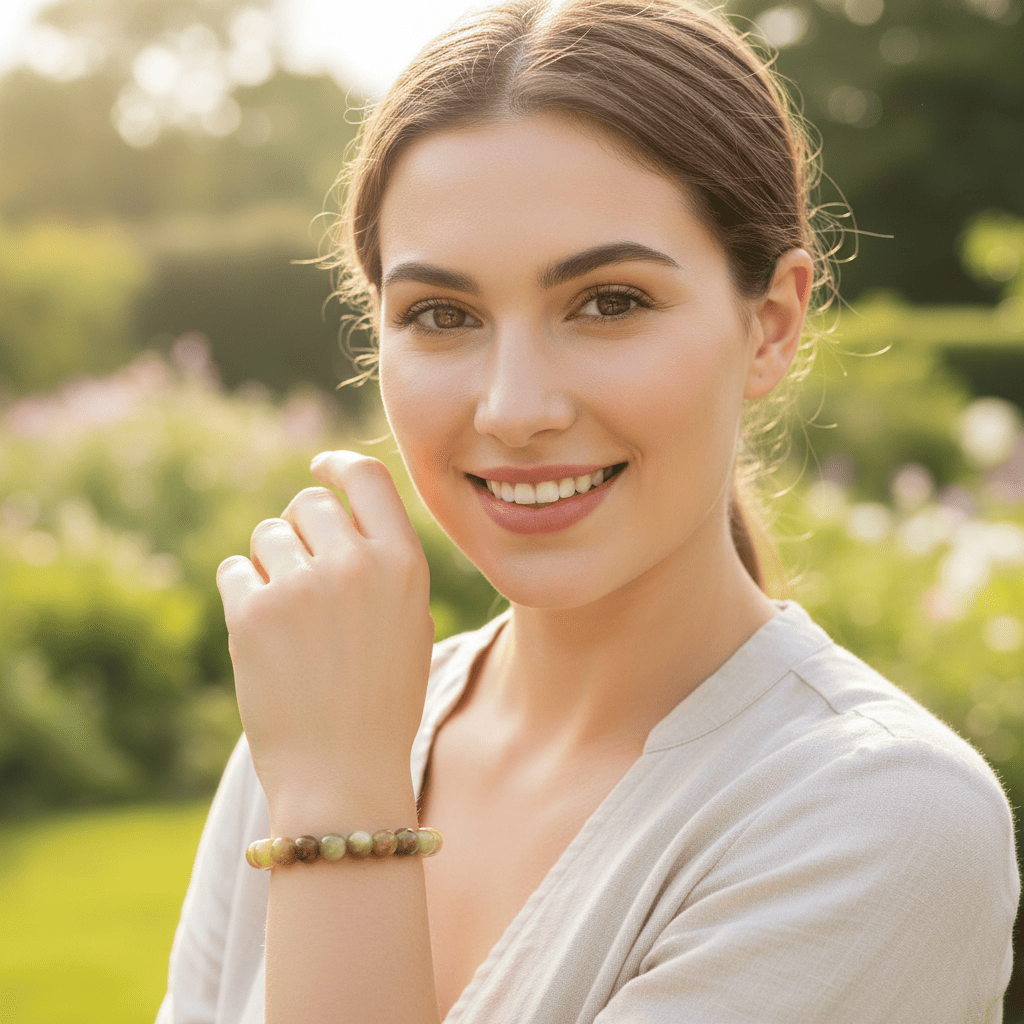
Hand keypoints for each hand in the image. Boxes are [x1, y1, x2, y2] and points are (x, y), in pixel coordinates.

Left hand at [216, 451, 433, 813]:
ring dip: (270, 563)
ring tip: (289, 618)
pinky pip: (234, 569)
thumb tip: (343, 516)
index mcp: (403, 564)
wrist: (344, 774)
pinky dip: (243, 592)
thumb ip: (385, 565)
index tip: (320, 467)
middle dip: (301, 530)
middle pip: (310, 502)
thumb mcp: (411, 624)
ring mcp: (302, 587)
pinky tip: (264, 633)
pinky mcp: (252, 614)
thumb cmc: (382, 701)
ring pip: (267, 534)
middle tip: (303, 577)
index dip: (338, 464)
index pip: (367, 476)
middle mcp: (355, 564)